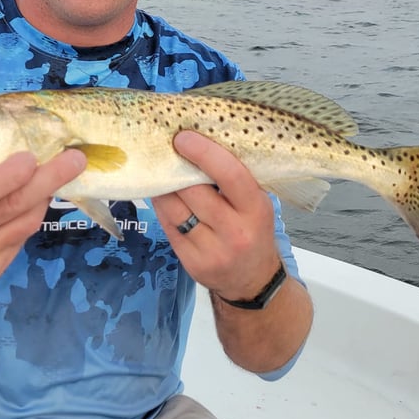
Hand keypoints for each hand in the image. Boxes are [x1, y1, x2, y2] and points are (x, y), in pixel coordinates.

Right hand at [0, 148, 87, 301]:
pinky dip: (32, 217)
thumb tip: (21, 156)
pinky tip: (36, 203)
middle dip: (49, 179)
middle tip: (75, 159)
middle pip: (12, 206)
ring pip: (25, 223)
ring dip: (45, 197)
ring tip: (58, 176)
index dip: (10, 174)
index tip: (32, 157)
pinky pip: (21, 238)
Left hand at [152, 130, 280, 299]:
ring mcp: (212, 251)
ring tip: (161, 172)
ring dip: (163, 186)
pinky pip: (168, 226)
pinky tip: (164, 197)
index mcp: (256, 210)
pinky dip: (163, 207)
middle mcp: (236, 232)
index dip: (204, 153)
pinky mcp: (192, 264)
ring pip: (175, 209)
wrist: (252, 281)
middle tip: (166, 150)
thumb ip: (233, 179)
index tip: (183, 137)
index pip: (230, 175)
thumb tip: (199, 144)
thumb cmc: (253, 230)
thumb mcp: (257, 204)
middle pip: (194, 191)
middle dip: (177, 167)